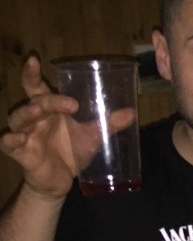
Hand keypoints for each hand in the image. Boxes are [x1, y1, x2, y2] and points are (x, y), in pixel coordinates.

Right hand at [1, 54, 134, 198]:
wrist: (62, 181)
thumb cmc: (72, 152)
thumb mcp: (93, 136)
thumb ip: (109, 124)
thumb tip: (132, 112)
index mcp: (50, 109)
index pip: (36, 87)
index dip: (32, 73)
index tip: (33, 59)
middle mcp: (35, 118)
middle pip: (34, 100)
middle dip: (48, 99)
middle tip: (70, 103)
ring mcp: (26, 134)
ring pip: (18, 118)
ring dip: (28, 112)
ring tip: (39, 110)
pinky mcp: (21, 152)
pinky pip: (8, 143)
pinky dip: (10, 139)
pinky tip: (17, 137)